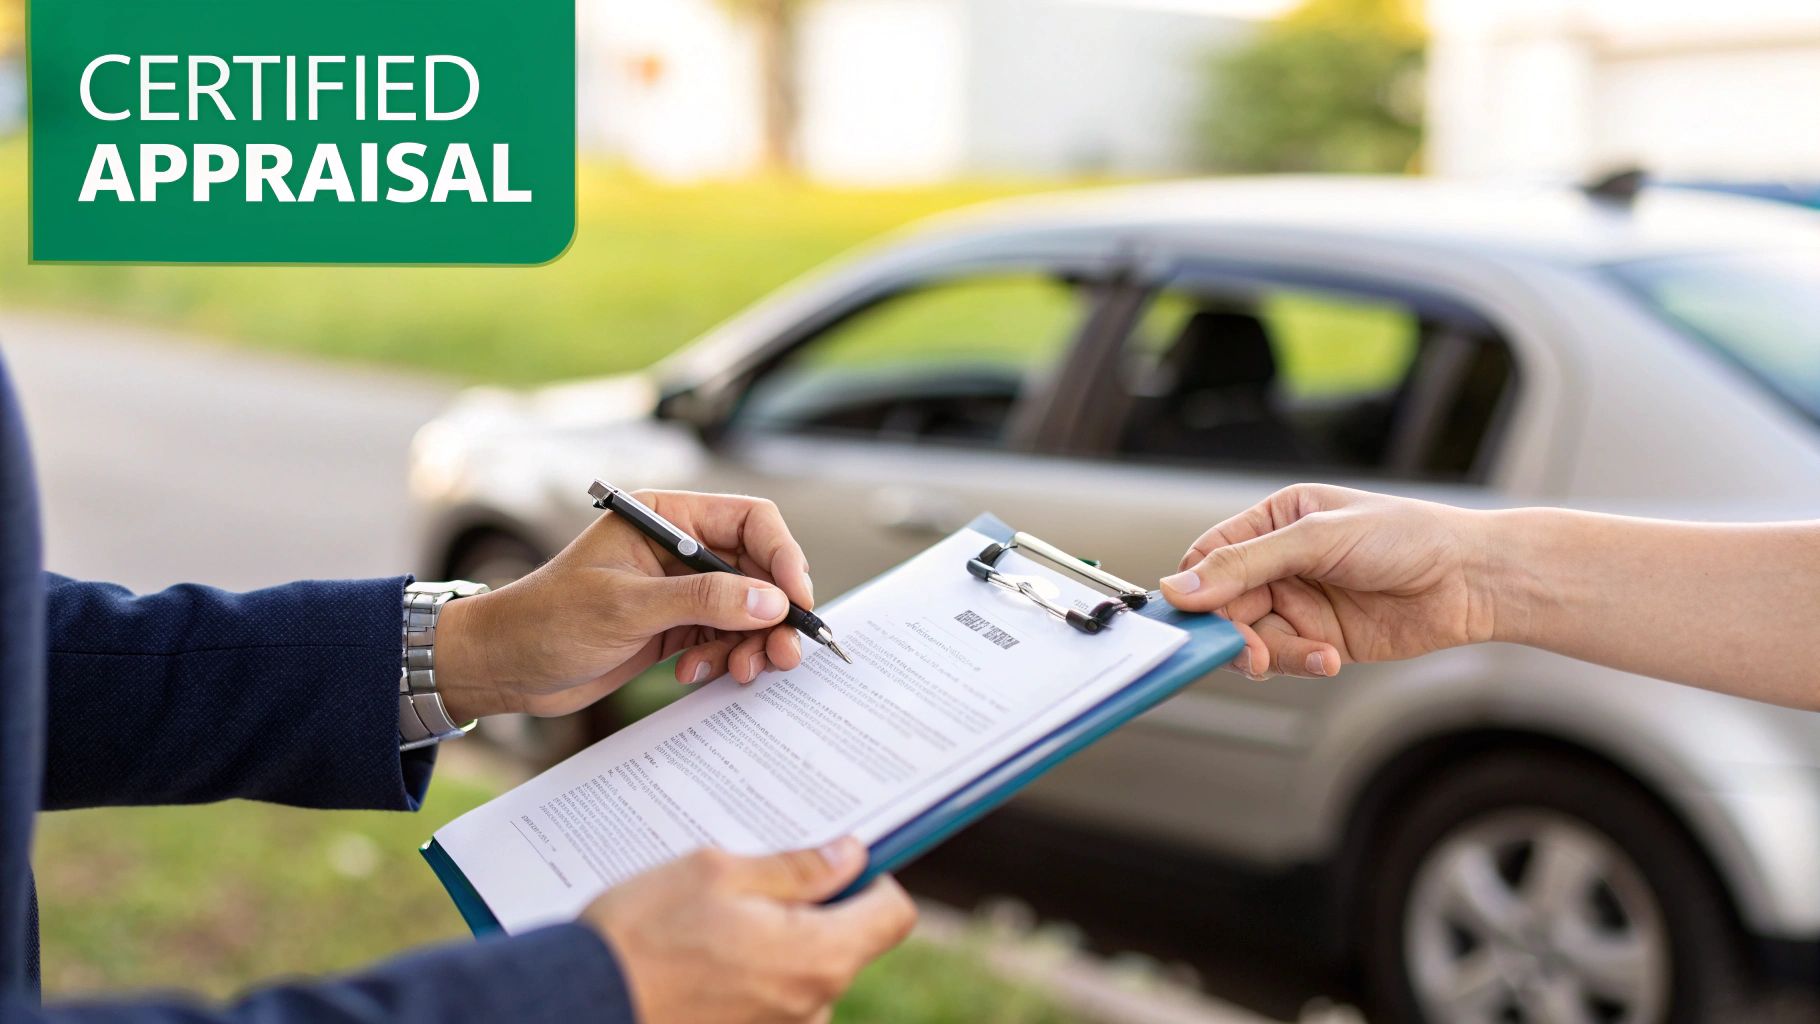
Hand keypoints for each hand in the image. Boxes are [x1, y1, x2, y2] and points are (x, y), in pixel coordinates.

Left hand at [433, 490, 815, 720]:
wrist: (504, 667)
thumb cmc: (546, 620)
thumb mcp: (627, 607)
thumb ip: (702, 601)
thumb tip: (770, 601)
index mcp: (666, 518)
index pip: (749, 520)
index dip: (781, 557)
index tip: (795, 601)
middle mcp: (679, 548)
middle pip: (757, 569)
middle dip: (773, 612)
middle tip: (783, 653)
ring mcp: (678, 589)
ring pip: (746, 609)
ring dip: (752, 642)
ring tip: (742, 672)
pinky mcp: (674, 625)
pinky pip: (724, 637)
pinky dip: (723, 658)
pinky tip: (696, 673)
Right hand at [580, 838, 916, 1023]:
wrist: (575, 1006)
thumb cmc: (642, 936)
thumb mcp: (717, 872)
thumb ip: (795, 867)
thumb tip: (848, 857)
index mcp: (818, 957)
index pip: (892, 915)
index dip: (874, 878)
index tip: (839, 859)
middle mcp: (811, 1007)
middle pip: (845, 943)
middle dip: (811, 909)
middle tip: (752, 882)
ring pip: (802, 972)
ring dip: (772, 944)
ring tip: (711, 924)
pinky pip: (768, 1000)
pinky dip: (746, 976)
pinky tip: (700, 959)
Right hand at [1160, 484, 1497, 678]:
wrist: (1471, 579)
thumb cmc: (1407, 537)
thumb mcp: (1318, 539)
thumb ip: (1246, 564)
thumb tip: (1179, 587)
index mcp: (1273, 521)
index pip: (1210, 557)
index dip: (1195, 587)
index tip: (1190, 614)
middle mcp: (1279, 563)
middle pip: (1223, 605)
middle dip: (1232, 630)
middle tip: (1248, 651)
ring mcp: (1299, 603)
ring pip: (1251, 638)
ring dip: (1270, 653)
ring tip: (1307, 654)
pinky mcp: (1319, 640)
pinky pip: (1286, 658)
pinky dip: (1299, 663)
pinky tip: (1328, 659)